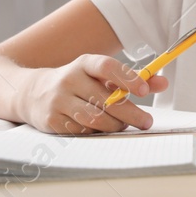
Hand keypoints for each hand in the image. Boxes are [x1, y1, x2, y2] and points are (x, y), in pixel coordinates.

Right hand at [19, 54, 169, 133]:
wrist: (32, 92)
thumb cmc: (78, 83)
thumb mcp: (100, 75)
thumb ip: (133, 78)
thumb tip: (163, 82)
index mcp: (84, 63)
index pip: (107, 67)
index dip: (127, 78)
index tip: (144, 91)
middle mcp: (69, 79)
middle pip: (105, 100)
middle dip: (130, 113)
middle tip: (146, 121)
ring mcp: (58, 100)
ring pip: (94, 119)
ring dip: (114, 125)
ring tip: (122, 125)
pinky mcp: (50, 120)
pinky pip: (80, 131)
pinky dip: (95, 133)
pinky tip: (100, 129)